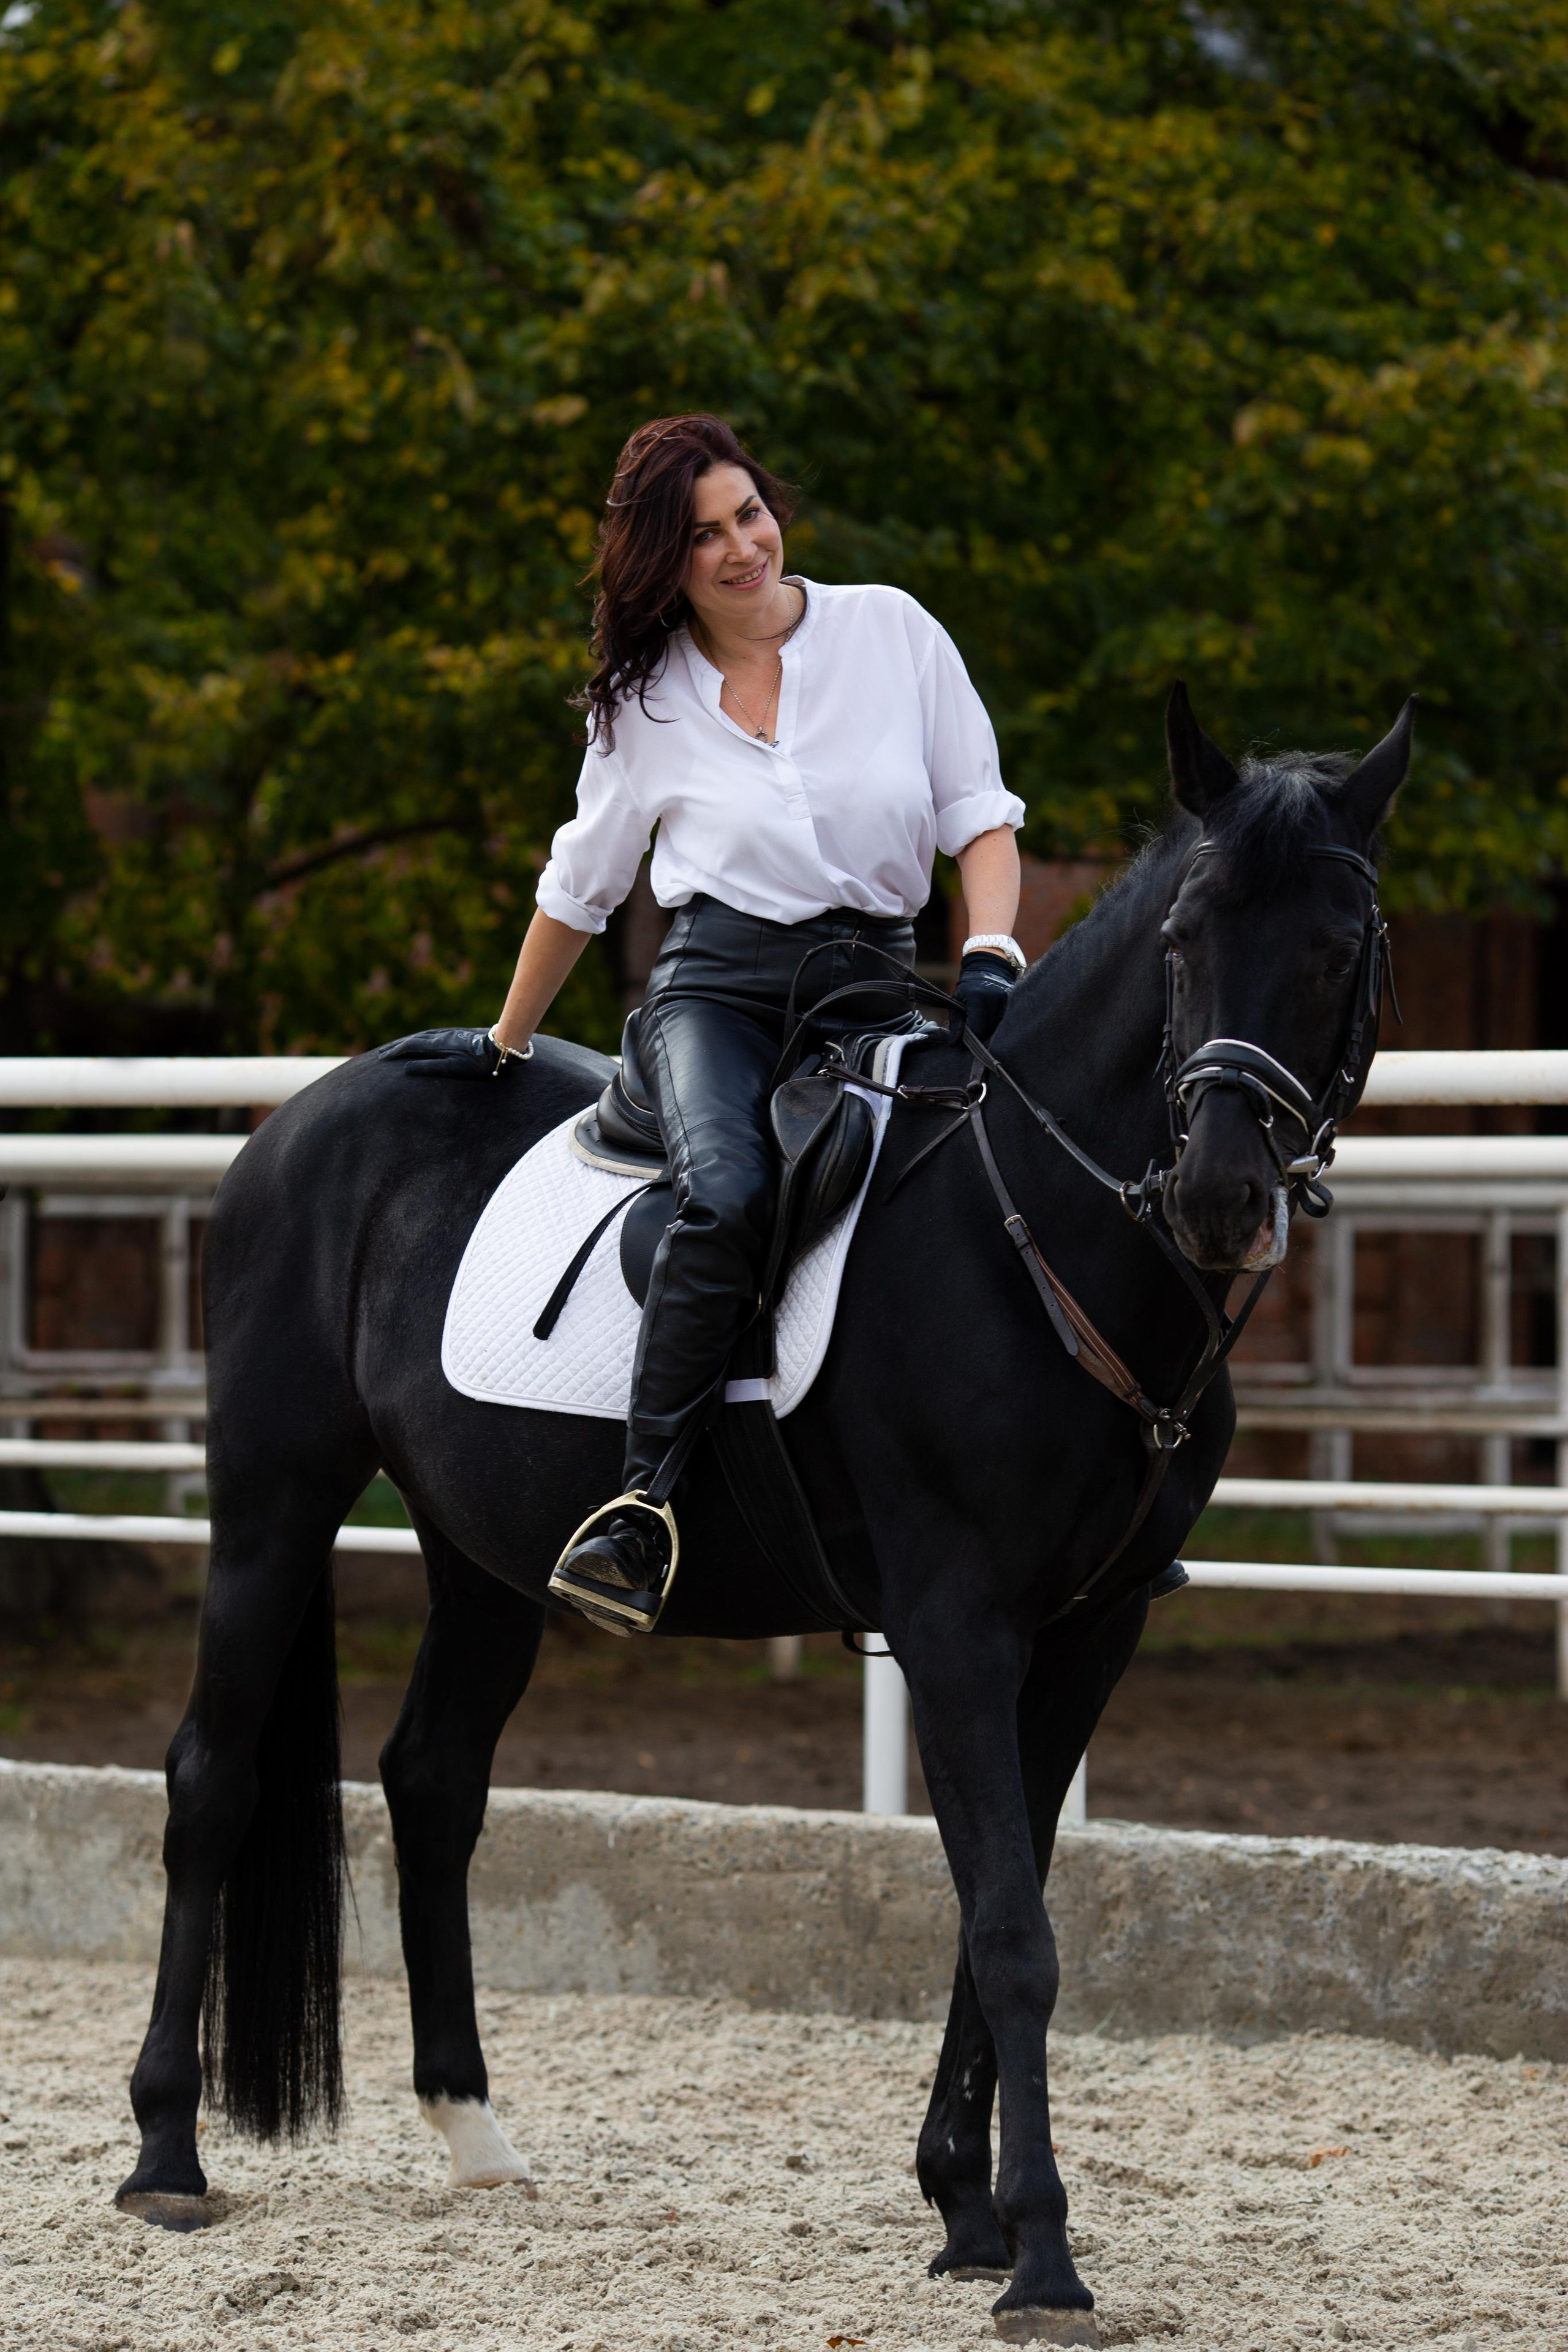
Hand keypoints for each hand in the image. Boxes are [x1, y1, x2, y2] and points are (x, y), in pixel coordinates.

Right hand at [381, 1027, 523, 1079]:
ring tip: (395, 1048)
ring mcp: (447, 1034)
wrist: (497, 1049)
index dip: (394, 1052)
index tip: (381, 1059)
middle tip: (381, 1053)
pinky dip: (418, 1039)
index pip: (409, 1046)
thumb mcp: (452, 1069)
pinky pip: (429, 1035)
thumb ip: (429, 1068)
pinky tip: (419, 1042)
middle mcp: (439, 1036)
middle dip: (395, 1047)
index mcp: (436, 1044)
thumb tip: (405, 1068)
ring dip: (405, 1042)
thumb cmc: (476, 1064)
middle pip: (412, 1040)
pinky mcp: (454, 1035)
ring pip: (420, 1036)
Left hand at [951, 951, 1015, 1043]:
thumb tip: (954, 1044)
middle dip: (978, 1034)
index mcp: (978, 997)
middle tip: (972, 1028)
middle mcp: (995, 998)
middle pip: (988, 1031)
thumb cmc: (968, 988)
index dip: (970, 1036)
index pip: (977, 1028)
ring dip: (988, 1030)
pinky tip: (991, 1019)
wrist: (988, 970)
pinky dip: (997, 1025)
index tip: (964, 1036)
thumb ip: (956, 1023)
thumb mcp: (957, 1002)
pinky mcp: (1013, 1003)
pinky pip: (1004, 1023)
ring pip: (997, 1029)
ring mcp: (1007, 1001)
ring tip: (981, 1021)